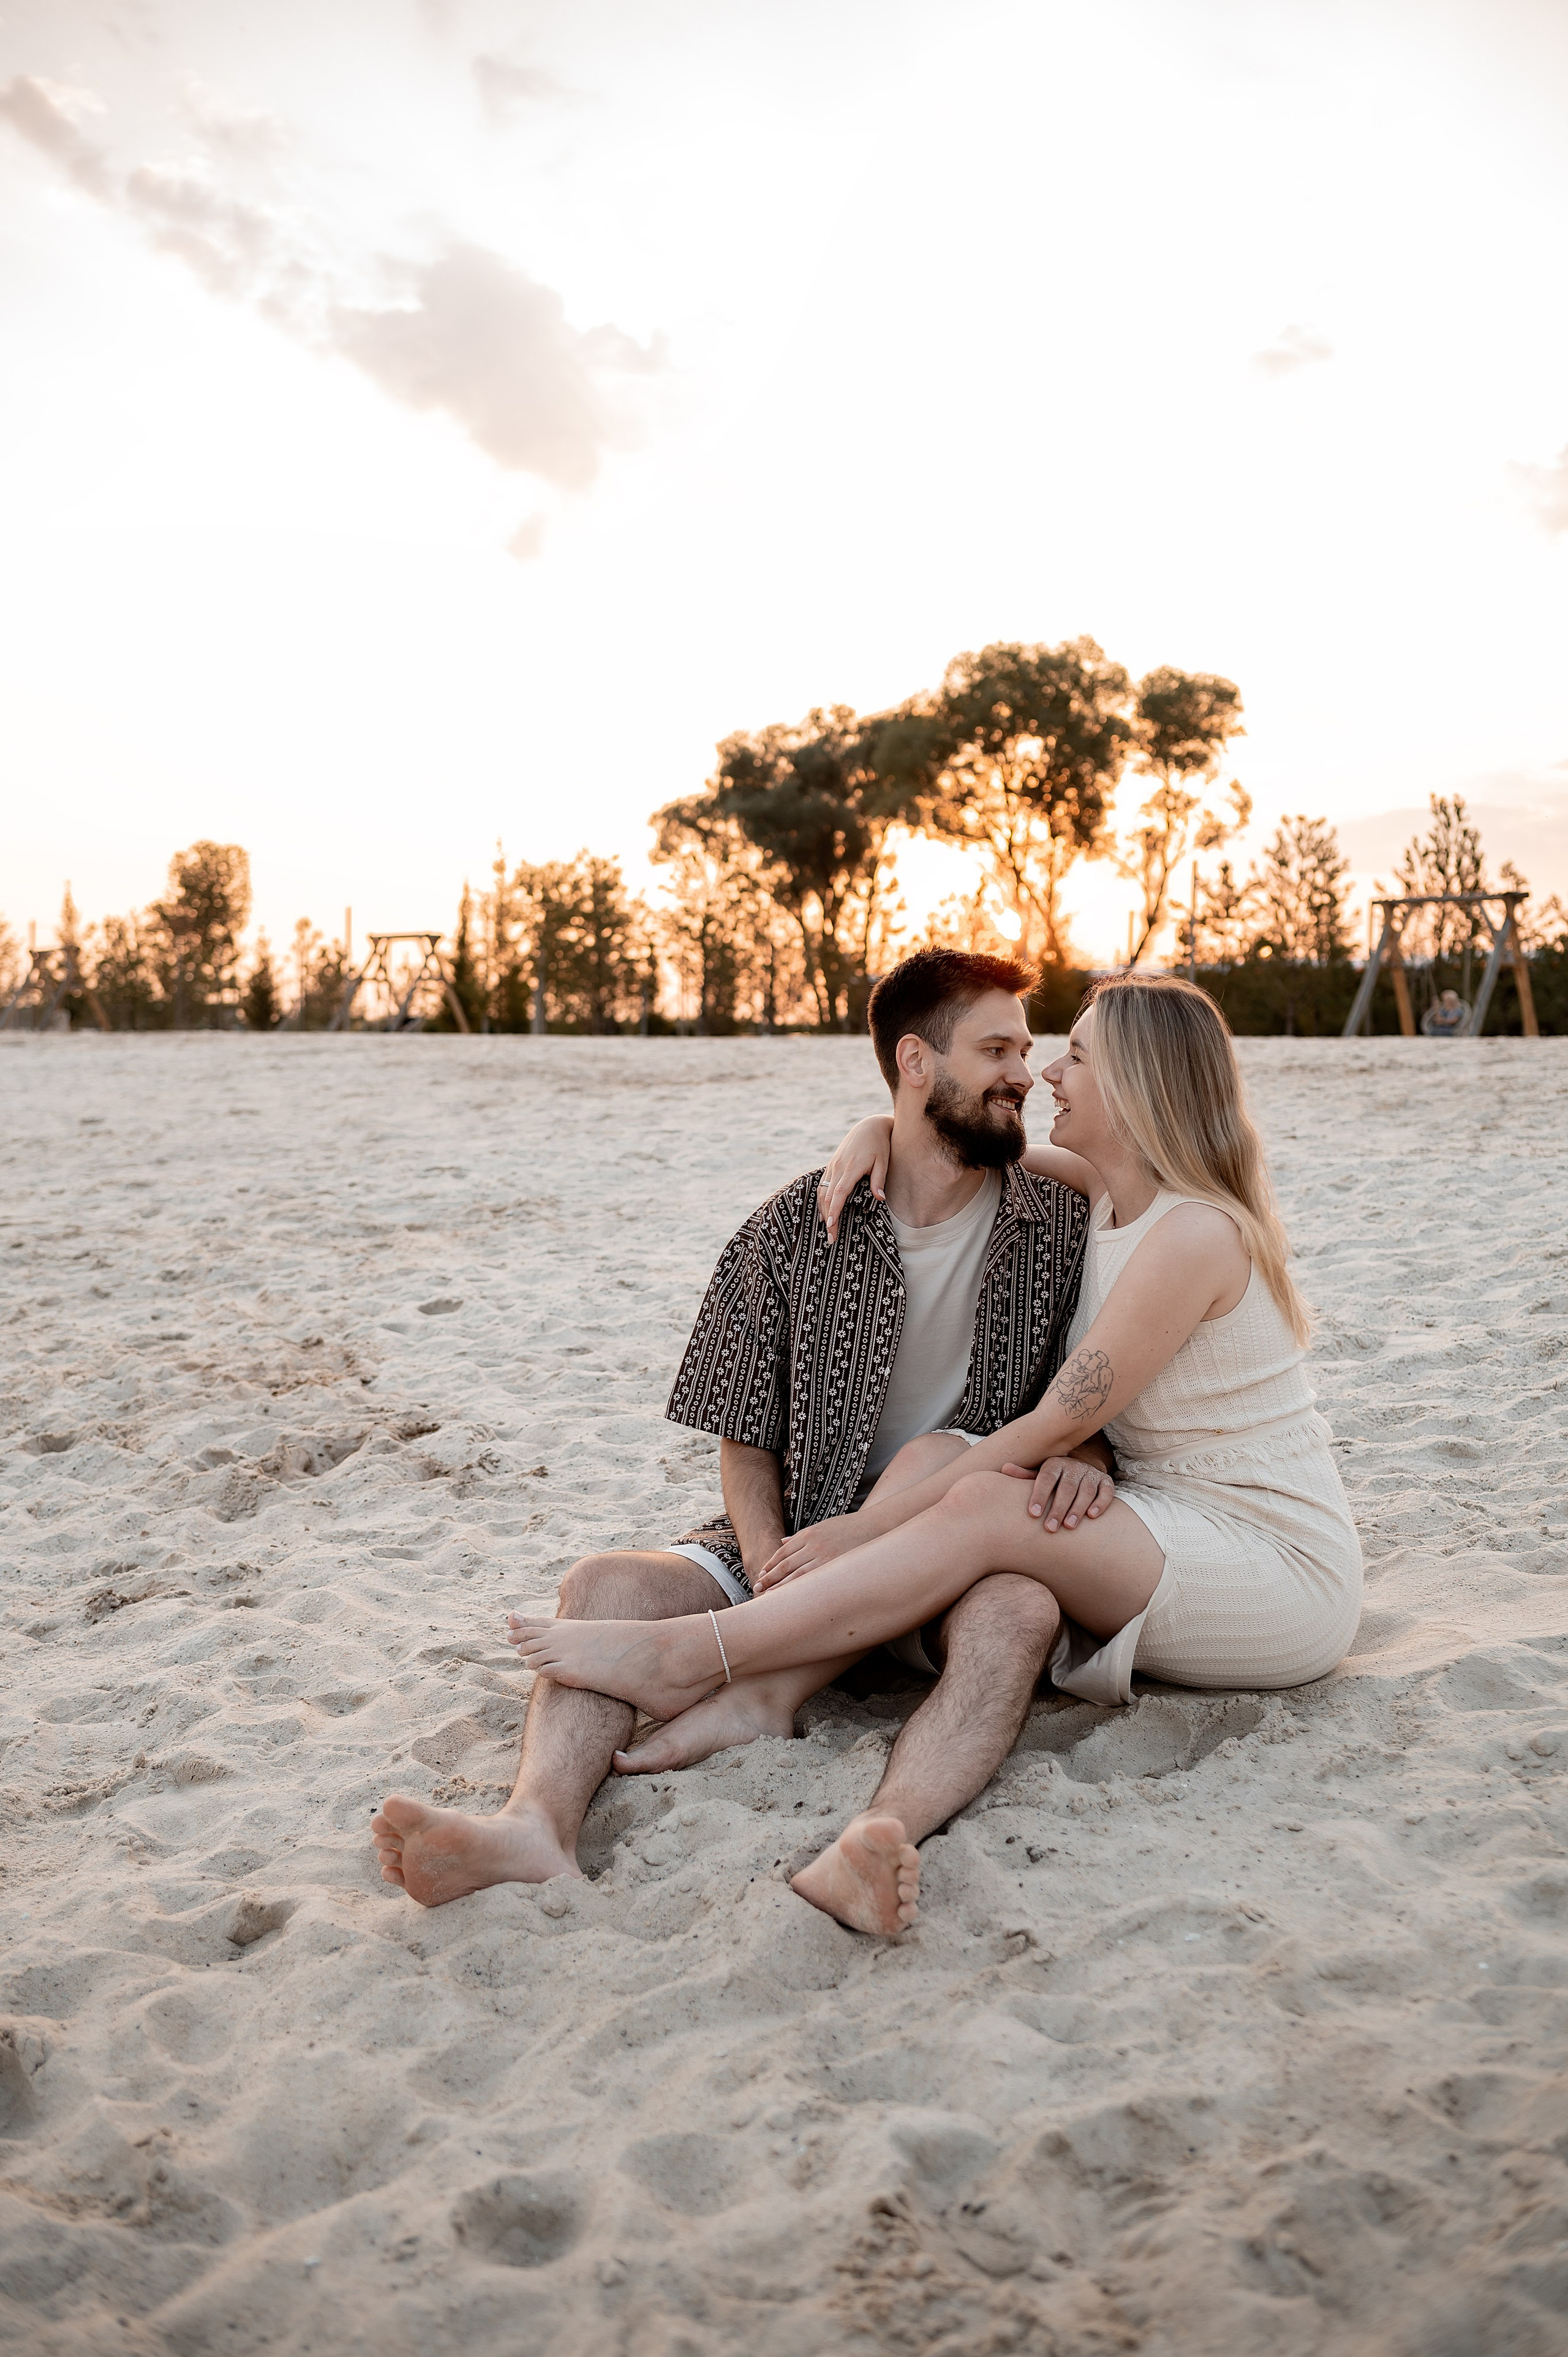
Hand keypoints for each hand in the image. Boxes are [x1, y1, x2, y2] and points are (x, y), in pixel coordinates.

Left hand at [753, 1513, 865, 1589]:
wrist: (875, 1527)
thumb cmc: (848, 1527)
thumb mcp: (822, 1527)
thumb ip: (801, 1537)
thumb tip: (782, 1542)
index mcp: (809, 1534)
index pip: (783, 1553)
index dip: (770, 1565)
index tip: (762, 1575)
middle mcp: (814, 1545)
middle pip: (786, 1565)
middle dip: (770, 1578)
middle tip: (757, 1589)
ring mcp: (826, 1556)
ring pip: (798, 1576)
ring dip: (782, 1588)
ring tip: (770, 1598)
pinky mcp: (837, 1566)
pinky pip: (815, 1581)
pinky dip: (802, 1590)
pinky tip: (795, 1598)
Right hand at [817, 1117, 892, 1242]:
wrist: (869, 1126)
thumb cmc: (879, 1144)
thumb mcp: (883, 1161)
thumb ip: (879, 1180)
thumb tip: (880, 1199)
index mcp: (851, 1167)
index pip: (839, 1192)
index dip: (834, 1209)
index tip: (832, 1225)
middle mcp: (838, 1167)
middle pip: (827, 1196)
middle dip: (828, 1218)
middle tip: (831, 1238)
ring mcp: (833, 1165)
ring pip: (822, 1191)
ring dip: (823, 1211)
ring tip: (827, 1228)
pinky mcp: (832, 1165)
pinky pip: (822, 1184)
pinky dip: (822, 1199)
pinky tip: (825, 1211)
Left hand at [999, 1454, 1115, 1532]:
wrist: (1080, 1470)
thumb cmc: (1054, 1480)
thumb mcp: (1039, 1476)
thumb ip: (1024, 1476)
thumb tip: (1004, 1469)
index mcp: (1054, 1464)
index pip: (1046, 1478)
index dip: (1040, 1495)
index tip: (1033, 1514)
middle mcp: (1074, 1466)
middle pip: (1066, 1487)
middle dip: (1058, 1508)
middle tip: (1050, 1528)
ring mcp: (1091, 1473)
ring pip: (1086, 1490)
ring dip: (1078, 1509)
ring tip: (1069, 1526)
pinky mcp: (1106, 1481)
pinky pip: (1106, 1491)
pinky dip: (1101, 1503)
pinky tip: (1092, 1516)